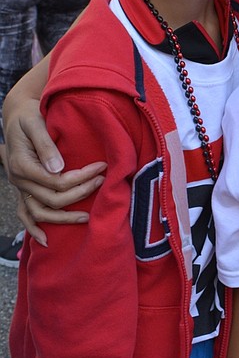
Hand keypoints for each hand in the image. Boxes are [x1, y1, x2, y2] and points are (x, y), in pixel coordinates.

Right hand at [5, 98, 104, 243]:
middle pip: (53, 199)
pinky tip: (46, 241)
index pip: (57, 181)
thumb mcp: (35, 123)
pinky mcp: (24, 191)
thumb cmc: (28, 116)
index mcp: (23, 165)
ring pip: (41, 213)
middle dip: (81, 193)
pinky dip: (34, 229)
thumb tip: (58, 168)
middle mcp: (19, 181)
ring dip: (64, 218)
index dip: (82, 178)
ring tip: (88, 218)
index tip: (102, 168)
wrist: (16, 116)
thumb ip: (46, 145)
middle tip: (103, 182)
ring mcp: (21, 188)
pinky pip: (25, 215)